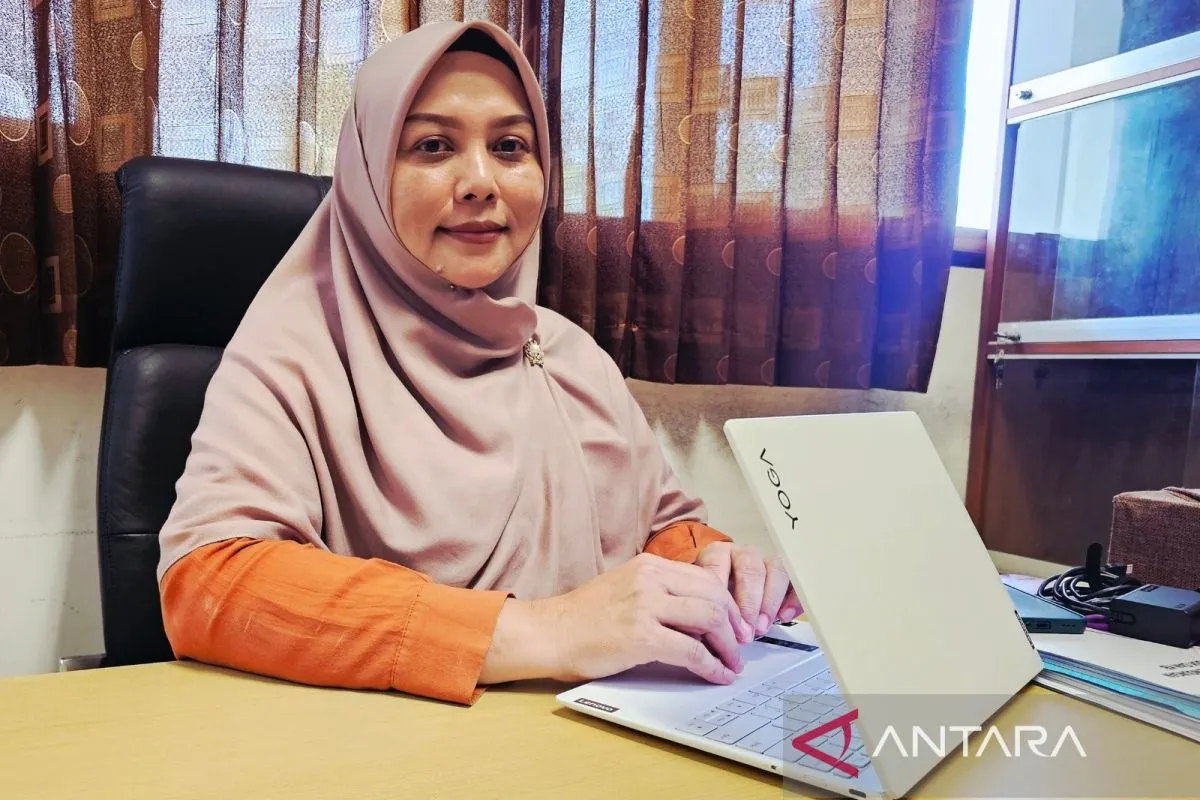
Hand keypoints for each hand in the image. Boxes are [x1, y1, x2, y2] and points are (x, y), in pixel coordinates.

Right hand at [511, 553, 755, 685]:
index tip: (733, 624)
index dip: (727, 603)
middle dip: (734, 624)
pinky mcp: (641, 636)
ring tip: (731, 663)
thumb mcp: (625, 587)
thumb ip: (660, 591)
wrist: (549, 633)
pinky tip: (717, 675)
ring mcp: (646, 605)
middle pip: (714, 594)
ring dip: (728, 645)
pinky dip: (712, 666)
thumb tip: (697, 613)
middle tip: (739, 645)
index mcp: (649, 564)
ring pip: (710, 618)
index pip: (705, 577)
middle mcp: (651, 578)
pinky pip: (692, 651)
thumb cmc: (583, 616)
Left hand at [695, 542, 802, 636]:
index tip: (724, 622)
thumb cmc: (711, 602)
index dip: (722, 595)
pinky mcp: (786, 576)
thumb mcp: (701, 604)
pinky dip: (793, 599)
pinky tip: (783, 617)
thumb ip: (703, 611)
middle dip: (749, 602)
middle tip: (745, 629)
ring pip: (776, 570)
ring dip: (770, 601)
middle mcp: (743, 554)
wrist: (720, 603)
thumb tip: (704, 632)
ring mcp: (766, 563)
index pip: (719, 564)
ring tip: (762, 627)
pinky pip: (796, 582)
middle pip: (750, 568)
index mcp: (717, 554)